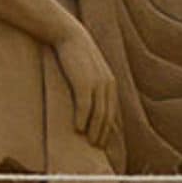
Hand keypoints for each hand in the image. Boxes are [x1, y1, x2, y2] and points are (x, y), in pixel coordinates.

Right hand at [55, 26, 118, 148]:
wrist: (68, 35)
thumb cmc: (77, 53)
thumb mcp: (91, 68)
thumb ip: (95, 82)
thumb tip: (92, 100)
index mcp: (111, 81)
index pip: (113, 111)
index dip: (109, 127)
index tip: (102, 139)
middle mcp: (107, 83)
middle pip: (107, 115)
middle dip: (103, 132)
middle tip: (96, 147)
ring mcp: (96, 83)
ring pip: (98, 114)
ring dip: (94, 131)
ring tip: (88, 142)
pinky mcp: (83, 82)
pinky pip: (85, 107)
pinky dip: (82, 120)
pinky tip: (77, 129)